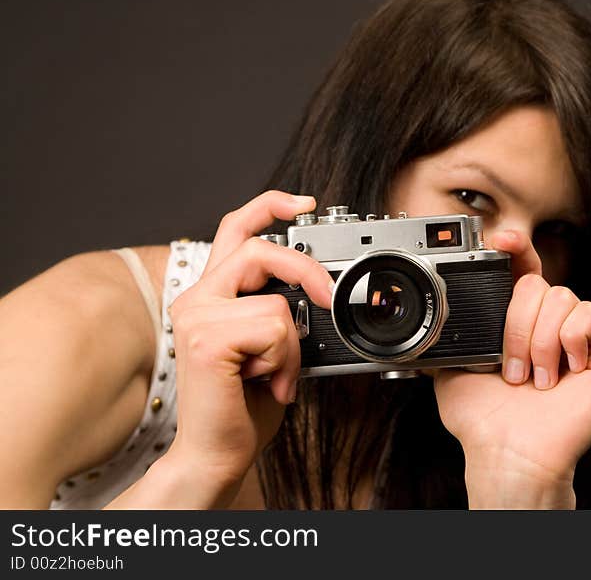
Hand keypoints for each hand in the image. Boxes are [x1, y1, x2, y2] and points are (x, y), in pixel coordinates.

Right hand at [162, 190, 333, 503]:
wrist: (217, 453)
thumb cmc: (243, 403)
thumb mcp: (269, 345)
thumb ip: (278, 310)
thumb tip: (319, 289)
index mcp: (213, 294)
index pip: (235, 229)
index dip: (270, 205)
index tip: (305, 203)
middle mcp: (197, 297)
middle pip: (258, 248)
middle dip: (305, 270)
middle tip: (329, 298)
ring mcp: (197, 315)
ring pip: (276, 300)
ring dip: (290, 344)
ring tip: (274, 373)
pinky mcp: (206, 338)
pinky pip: (274, 328)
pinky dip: (284, 360)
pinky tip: (263, 383)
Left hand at [433, 229, 590, 507]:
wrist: (509, 451)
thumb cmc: (482, 420)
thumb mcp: (452, 365)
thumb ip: (449, 332)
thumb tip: (429, 311)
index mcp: (516, 321)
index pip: (521, 269)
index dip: (515, 248)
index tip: (500, 240)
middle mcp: (547, 324)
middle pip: (537, 282)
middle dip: (515, 324)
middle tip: (510, 368)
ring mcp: (577, 336)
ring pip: (560, 297)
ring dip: (538, 340)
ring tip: (534, 378)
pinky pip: (588, 314)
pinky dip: (568, 340)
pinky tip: (563, 371)